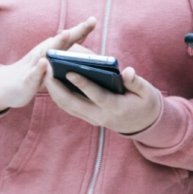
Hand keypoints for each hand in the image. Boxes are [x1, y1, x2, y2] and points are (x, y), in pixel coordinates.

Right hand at [0, 17, 96, 112]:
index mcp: (53, 49)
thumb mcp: (54, 64)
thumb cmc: (36, 73)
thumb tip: (92, 59)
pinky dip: (38, 69)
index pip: (70, 38)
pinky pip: (33, 74)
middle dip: (75, 31)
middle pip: (61, 41)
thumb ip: (69, 58)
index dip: (82, 29)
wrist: (8, 86)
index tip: (94, 19)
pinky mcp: (27, 79)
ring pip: (46, 53)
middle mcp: (44, 52)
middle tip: (90, 22)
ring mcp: (35, 64)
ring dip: (56, 43)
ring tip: (66, 34)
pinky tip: (44, 63)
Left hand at [44, 65, 162, 134]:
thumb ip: (135, 82)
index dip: (83, 84)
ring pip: (68, 107)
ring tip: (45, 72)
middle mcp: (101, 116)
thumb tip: (128, 72)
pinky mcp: (88, 117)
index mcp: (116, 107)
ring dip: (54, 92)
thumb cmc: (145, 102)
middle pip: (74, 104)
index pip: (97, 95)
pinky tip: (52, 82)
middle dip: (58, 88)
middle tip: (47, 69)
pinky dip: (59, 96)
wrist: (144, 123)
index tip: (69, 71)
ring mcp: (93, 119)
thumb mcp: (146, 91)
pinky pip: (70, 108)